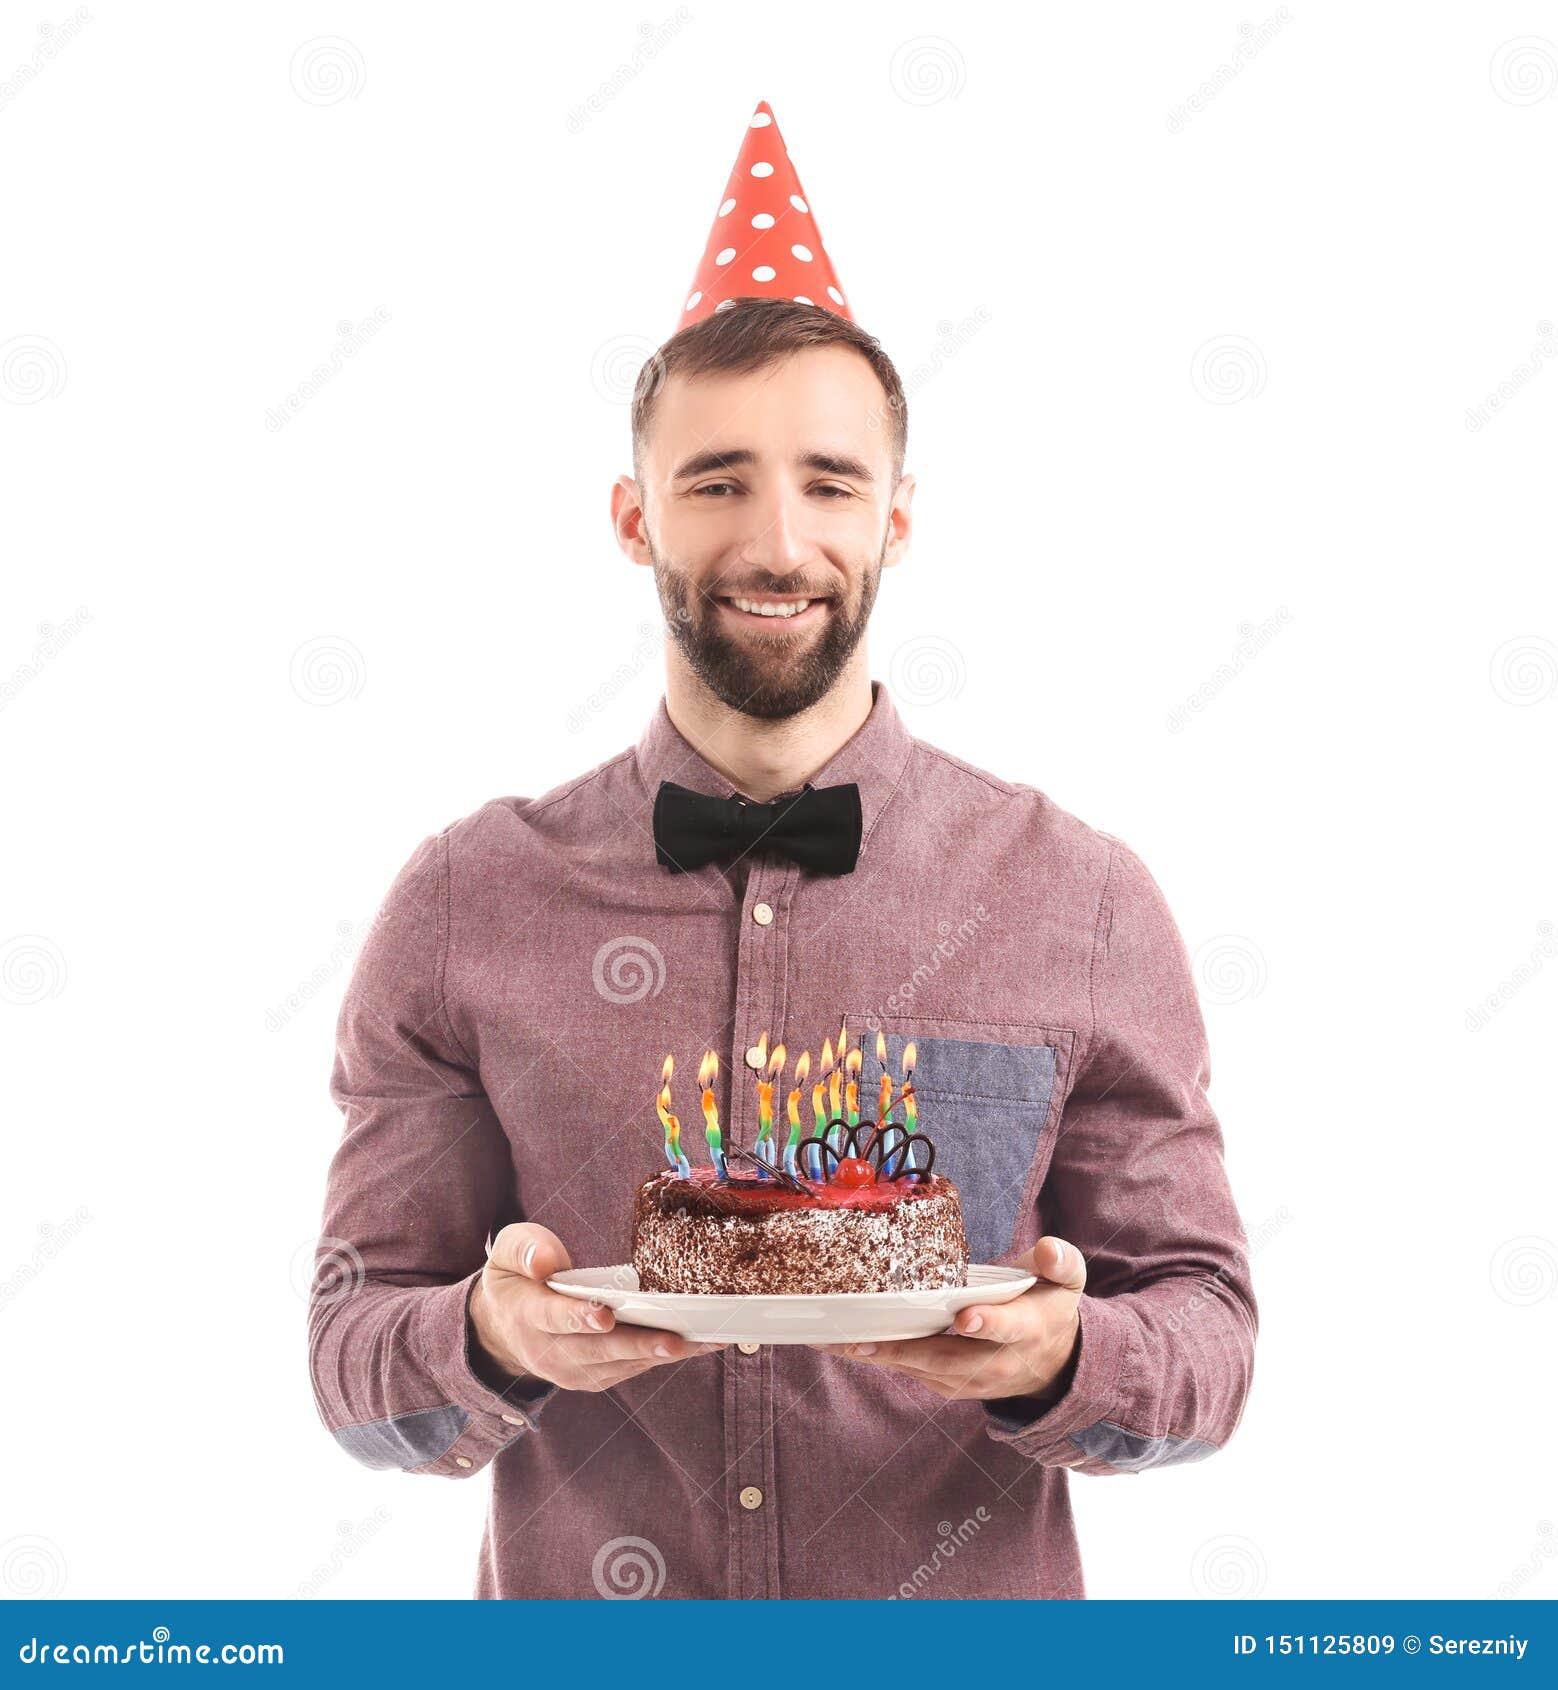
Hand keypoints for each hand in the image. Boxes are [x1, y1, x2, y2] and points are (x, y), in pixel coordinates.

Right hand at [469, 1223, 725, 1391]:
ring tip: (705, 1341)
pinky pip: (634, 1368)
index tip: (604, 1316)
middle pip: (599, 1351)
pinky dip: (665, 1357)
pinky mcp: (597, 1378)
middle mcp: (551, 1352)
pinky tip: (699, 1344)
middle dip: (639, 1345)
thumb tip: (544, 1262)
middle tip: (675, 1341)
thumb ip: (525, 1250)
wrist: (503, 1329)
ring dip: (664, 1353)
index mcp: (528, 1315)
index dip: (579, 1317)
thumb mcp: (508, 1252)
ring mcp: (576, 1371)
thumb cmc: (516, 1278)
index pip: (554, 1317)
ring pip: (624, 1364)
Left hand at [818, 1236, 1084, 1402]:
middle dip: (906, 1350)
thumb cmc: (1050, 1306)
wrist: (1054, 1362)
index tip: (964, 1318)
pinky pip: (913, 1373)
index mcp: (1027, 1328)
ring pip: (923, 1370)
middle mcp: (997, 1361)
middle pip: (950, 1358)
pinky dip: (881, 1360)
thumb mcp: (1066, 1281)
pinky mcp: (950, 1385)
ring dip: (881, 1358)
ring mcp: (972, 1380)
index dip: (986, 1324)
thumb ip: (1060, 1262)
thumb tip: (1048, 1250)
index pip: (1007, 1327)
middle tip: (864, 1338)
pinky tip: (847, 1346)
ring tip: (839, 1342)